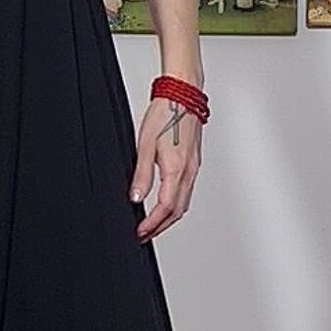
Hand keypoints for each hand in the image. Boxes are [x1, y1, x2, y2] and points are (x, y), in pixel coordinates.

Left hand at [129, 93, 202, 239]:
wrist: (183, 96)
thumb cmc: (165, 115)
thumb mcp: (145, 146)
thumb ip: (141, 175)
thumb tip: (136, 198)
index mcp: (177, 169)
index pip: (166, 208)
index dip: (152, 224)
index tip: (140, 232)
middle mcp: (189, 172)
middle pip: (178, 212)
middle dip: (160, 227)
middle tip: (144, 234)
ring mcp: (194, 168)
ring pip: (184, 203)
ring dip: (169, 218)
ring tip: (152, 224)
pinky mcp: (194, 163)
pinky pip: (187, 191)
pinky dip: (176, 204)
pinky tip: (166, 204)